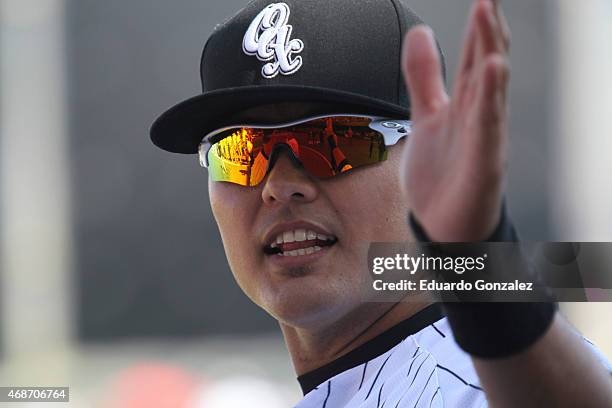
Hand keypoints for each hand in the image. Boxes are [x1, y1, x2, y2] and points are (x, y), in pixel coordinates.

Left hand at [400, 0, 510, 241]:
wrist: (441, 225)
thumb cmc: (441, 173)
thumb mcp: (426, 115)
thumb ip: (424, 77)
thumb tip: (421, 31)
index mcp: (464, 103)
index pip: (473, 55)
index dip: (476, 25)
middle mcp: (478, 115)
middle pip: (484, 63)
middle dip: (486, 27)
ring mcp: (483, 138)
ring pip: (490, 88)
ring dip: (490, 50)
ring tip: (488, 14)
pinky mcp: (483, 162)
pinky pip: (487, 126)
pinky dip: (490, 97)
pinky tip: (493, 69)